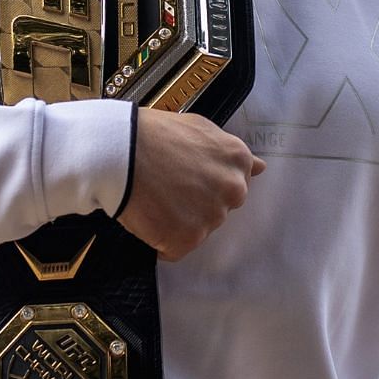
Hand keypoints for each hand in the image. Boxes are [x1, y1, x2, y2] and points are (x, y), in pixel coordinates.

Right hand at [117, 109, 263, 259]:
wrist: (119, 151)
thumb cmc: (151, 134)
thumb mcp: (199, 128)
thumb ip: (228, 151)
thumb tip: (259, 168)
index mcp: (238, 161)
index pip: (231, 186)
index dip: (202, 183)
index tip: (183, 178)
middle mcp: (232, 190)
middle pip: (216, 210)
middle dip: (193, 204)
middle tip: (165, 188)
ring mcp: (211, 216)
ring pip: (196, 230)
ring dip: (176, 222)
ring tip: (153, 199)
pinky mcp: (187, 239)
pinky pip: (174, 249)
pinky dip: (159, 240)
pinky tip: (147, 217)